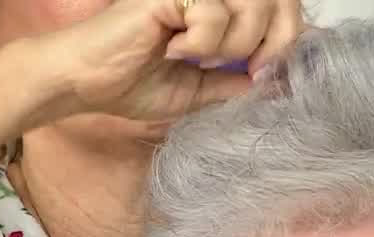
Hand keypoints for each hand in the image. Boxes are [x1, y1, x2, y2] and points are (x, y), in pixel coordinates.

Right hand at [50, 0, 300, 121]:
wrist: (85, 82)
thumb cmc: (130, 82)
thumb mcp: (200, 90)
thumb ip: (238, 81)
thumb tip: (280, 82)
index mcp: (216, 4)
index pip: (280, 2)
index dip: (289, 35)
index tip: (266, 71)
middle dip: (274, 41)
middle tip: (246, 69)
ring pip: (251, 4)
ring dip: (234, 44)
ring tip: (197, 57)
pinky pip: (214, 14)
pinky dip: (201, 42)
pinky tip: (171, 47)